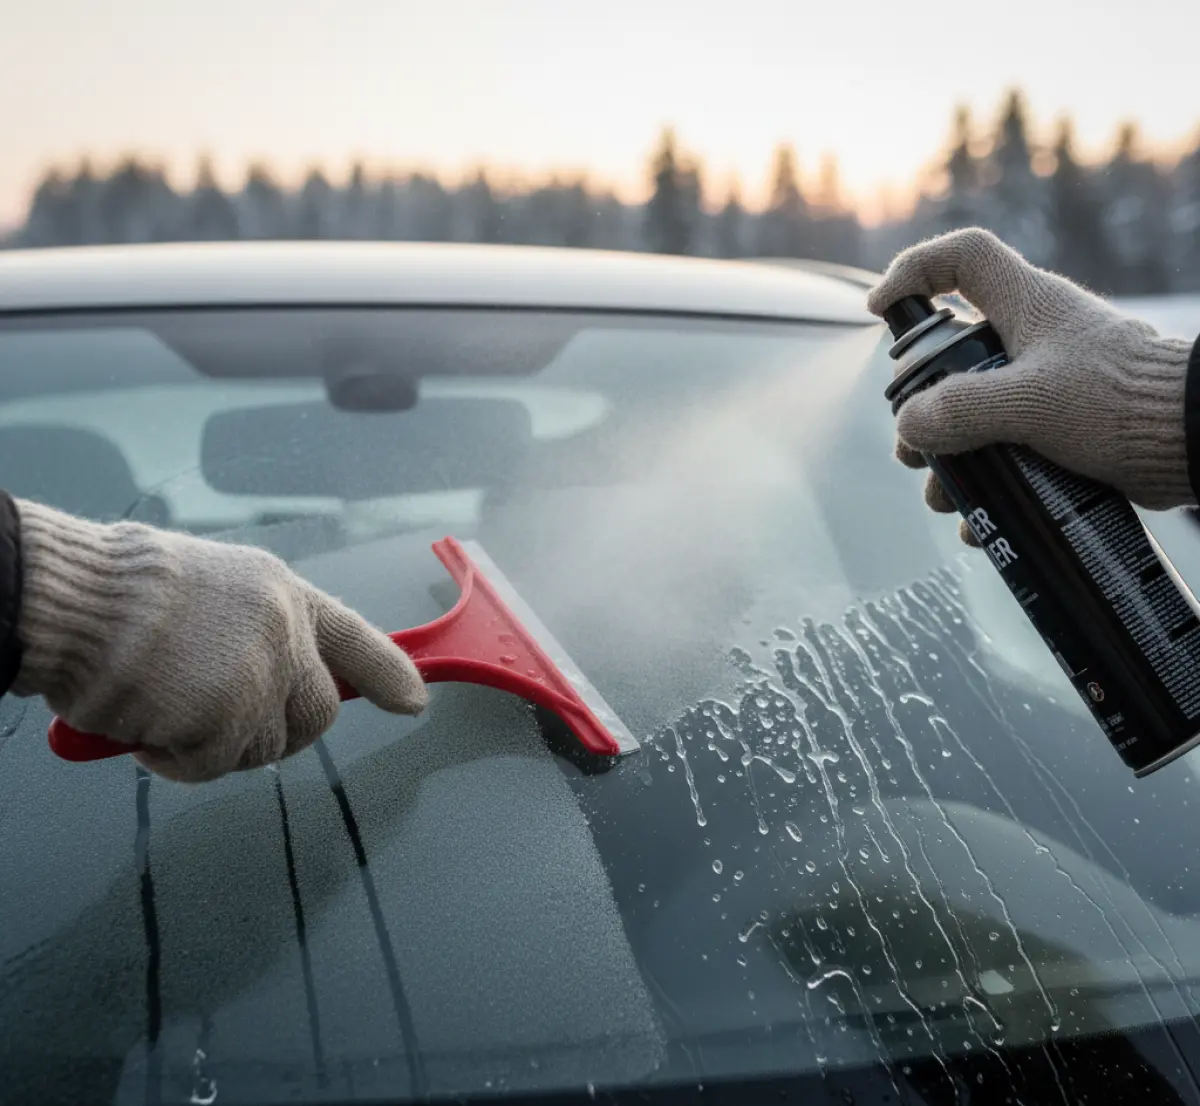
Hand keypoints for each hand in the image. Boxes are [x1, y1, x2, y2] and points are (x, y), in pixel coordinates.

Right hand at [13, 500, 426, 781]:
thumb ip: (256, 632)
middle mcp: (286, 632)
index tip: (413, 702)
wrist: (75, 594)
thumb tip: (279, 684)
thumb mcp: (213, 590)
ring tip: (161, 704)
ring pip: (262, 748)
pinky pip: (210, 766)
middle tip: (213, 722)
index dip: (389, 674)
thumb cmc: (123, 591)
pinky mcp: (227, 718)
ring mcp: (261, 675)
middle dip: (274, 732)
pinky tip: (143, 719)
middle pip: (316, 716)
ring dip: (212, 745)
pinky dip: (173, 760)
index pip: (355, 639)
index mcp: (283, 593)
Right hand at [867, 228, 1194, 544]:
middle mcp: (1032, 340)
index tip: (880, 310)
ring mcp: (1047, 386)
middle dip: (920, 406)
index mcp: (1026, 307)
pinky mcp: (1062, 429)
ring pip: (974, 414)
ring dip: (950, 459)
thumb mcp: (1029, 402)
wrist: (1196, 440)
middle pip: (952, 357)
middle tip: (912, 444)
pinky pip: (1006, 452)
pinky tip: (979, 520)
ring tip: (943, 496)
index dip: (913, 272)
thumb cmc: (1121, 402)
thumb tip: (911, 428)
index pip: (961, 259)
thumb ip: (961, 409)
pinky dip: (986, 484)